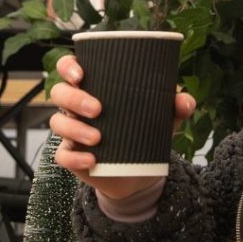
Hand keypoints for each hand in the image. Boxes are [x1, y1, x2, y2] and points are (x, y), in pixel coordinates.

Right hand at [49, 54, 196, 201]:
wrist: (139, 174)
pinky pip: (63, 155)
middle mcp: (75, 107)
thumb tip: (185, 100)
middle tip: (97, 109)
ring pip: (57, 123)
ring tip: (98, 138)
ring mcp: (71, 132)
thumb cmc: (144, 133)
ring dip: (74, 128)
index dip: (68, 67)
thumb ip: (175, 108)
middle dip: (74, 98)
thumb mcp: (162, 119)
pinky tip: (91, 160)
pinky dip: (74, 157)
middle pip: (58, 93)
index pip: (68, 68)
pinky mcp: (72, 156)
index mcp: (92, 88)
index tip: (81, 73)